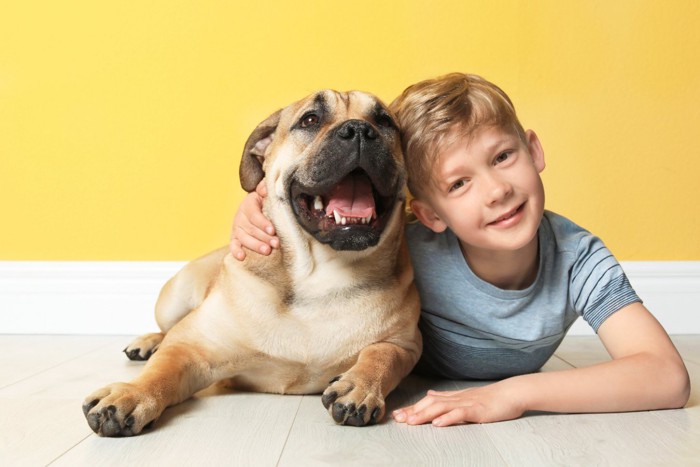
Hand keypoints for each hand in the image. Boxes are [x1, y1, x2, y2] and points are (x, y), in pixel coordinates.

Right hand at [230, 180, 278, 260]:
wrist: (257, 207)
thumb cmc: (265, 202)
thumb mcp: (266, 193)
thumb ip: (265, 189)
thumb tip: (265, 189)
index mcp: (248, 204)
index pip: (254, 214)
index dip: (263, 223)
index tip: (273, 230)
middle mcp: (240, 216)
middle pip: (251, 228)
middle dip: (264, 237)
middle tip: (276, 243)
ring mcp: (236, 228)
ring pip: (244, 238)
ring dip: (255, 245)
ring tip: (267, 251)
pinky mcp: (235, 238)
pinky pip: (233, 245)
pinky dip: (236, 251)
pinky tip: (242, 257)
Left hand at [392, 382, 523, 426]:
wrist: (512, 393)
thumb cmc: (491, 398)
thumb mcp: (466, 396)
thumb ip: (448, 397)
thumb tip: (430, 394)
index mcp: (454, 397)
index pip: (429, 401)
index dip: (413, 407)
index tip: (398, 414)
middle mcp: (457, 398)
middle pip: (431, 403)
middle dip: (413, 411)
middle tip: (397, 418)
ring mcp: (467, 403)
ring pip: (442, 407)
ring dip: (425, 414)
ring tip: (411, 422)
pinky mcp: (478, 410)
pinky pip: (461, 413)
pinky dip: (448, 418)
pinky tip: (437, 423)